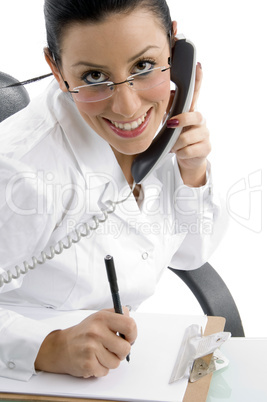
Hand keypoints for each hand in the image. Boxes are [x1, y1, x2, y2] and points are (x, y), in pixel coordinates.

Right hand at [35, 308, 136, 377]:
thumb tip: (132, 325)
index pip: (130, 325)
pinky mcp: (87, 364)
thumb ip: (117, 316)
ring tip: (99, 354)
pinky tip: (93, 360)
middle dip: (122, 352)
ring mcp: (91, 348)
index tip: (128, 338)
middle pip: (126, 348)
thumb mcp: (99, 316)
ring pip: (116, 362)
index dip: (132, 334)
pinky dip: (101, 368)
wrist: (60, 347)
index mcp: (102, 318)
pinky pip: (106, 371)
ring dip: (110, 361)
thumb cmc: (84, 332)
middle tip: (112, 348)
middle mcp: (96, 331)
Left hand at [167, 63, 210, 186]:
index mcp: (191, 112)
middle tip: (170, 125)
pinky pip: (189, 150)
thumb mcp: (171, 122)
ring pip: (187, 137)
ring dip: (176, 143)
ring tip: (173, 145)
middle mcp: (200, 121)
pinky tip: (179, 152)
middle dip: (182, 120)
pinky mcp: (205, 148)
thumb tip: (167, 91)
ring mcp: (204, 134)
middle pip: (194, 116)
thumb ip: (170, 108)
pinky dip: (180, 152)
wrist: (188, 159)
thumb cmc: (177, 138)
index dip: (198, 80)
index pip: (195, 93)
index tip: (198, 66)